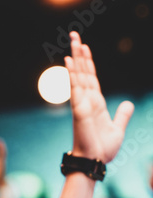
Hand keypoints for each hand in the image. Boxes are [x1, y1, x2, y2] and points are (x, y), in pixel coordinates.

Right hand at [65, 32, 133, 163]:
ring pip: (79, 76)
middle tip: (75, 36)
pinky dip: (72, 74)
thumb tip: (128, 104)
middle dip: (80, 54)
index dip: (88, 63)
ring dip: (76, 58)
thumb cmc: (102, 149)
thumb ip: (122, 115)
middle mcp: (87, 101)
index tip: (84, 48)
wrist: (94, 161)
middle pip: (83, 73)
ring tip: (73, 41)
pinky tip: (69, 61)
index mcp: (96, 104)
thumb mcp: (118, 128)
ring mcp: (82, 104)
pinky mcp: (79, 110)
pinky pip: (75, 88)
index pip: (91, 78)